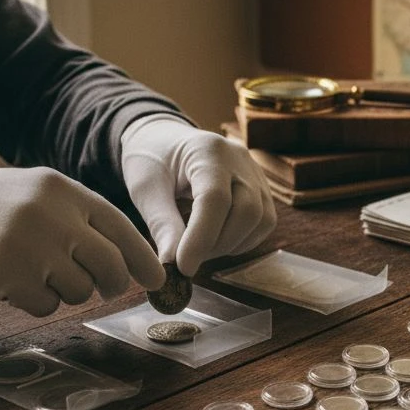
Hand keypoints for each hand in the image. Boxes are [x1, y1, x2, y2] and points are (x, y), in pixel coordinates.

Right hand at [0, 167, 164, 316]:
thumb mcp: (39, 195)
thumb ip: (82, 220)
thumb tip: (133, 264)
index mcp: (64, 190)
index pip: (120, 227)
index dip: (144, 258)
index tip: (158, 280)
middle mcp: (52, 215)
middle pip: (110, 266)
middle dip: (114, 284)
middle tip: (106, 288)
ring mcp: (30, 245)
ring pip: (80, 290)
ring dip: (66, 291)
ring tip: (36, 271)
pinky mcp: (7, 274)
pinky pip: (46, 305)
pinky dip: (36, 302)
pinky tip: (14, 281)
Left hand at [120, 115, 276, 276]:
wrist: (167, 142)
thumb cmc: (152, 161)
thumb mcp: (146, 189)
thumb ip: (162, 224)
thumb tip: (173, 265)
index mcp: (208, 151)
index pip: (215, 199)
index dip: (201, 238)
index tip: (182, 267)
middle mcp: (241, 160)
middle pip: (247, 211)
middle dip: (217, 244)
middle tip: (186, 258)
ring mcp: (256, 174)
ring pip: (261, 221)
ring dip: (230, 245)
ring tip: (198, 246)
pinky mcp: (262, 190)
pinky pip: (264, 223)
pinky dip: (240, 241)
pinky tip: (214, 239)